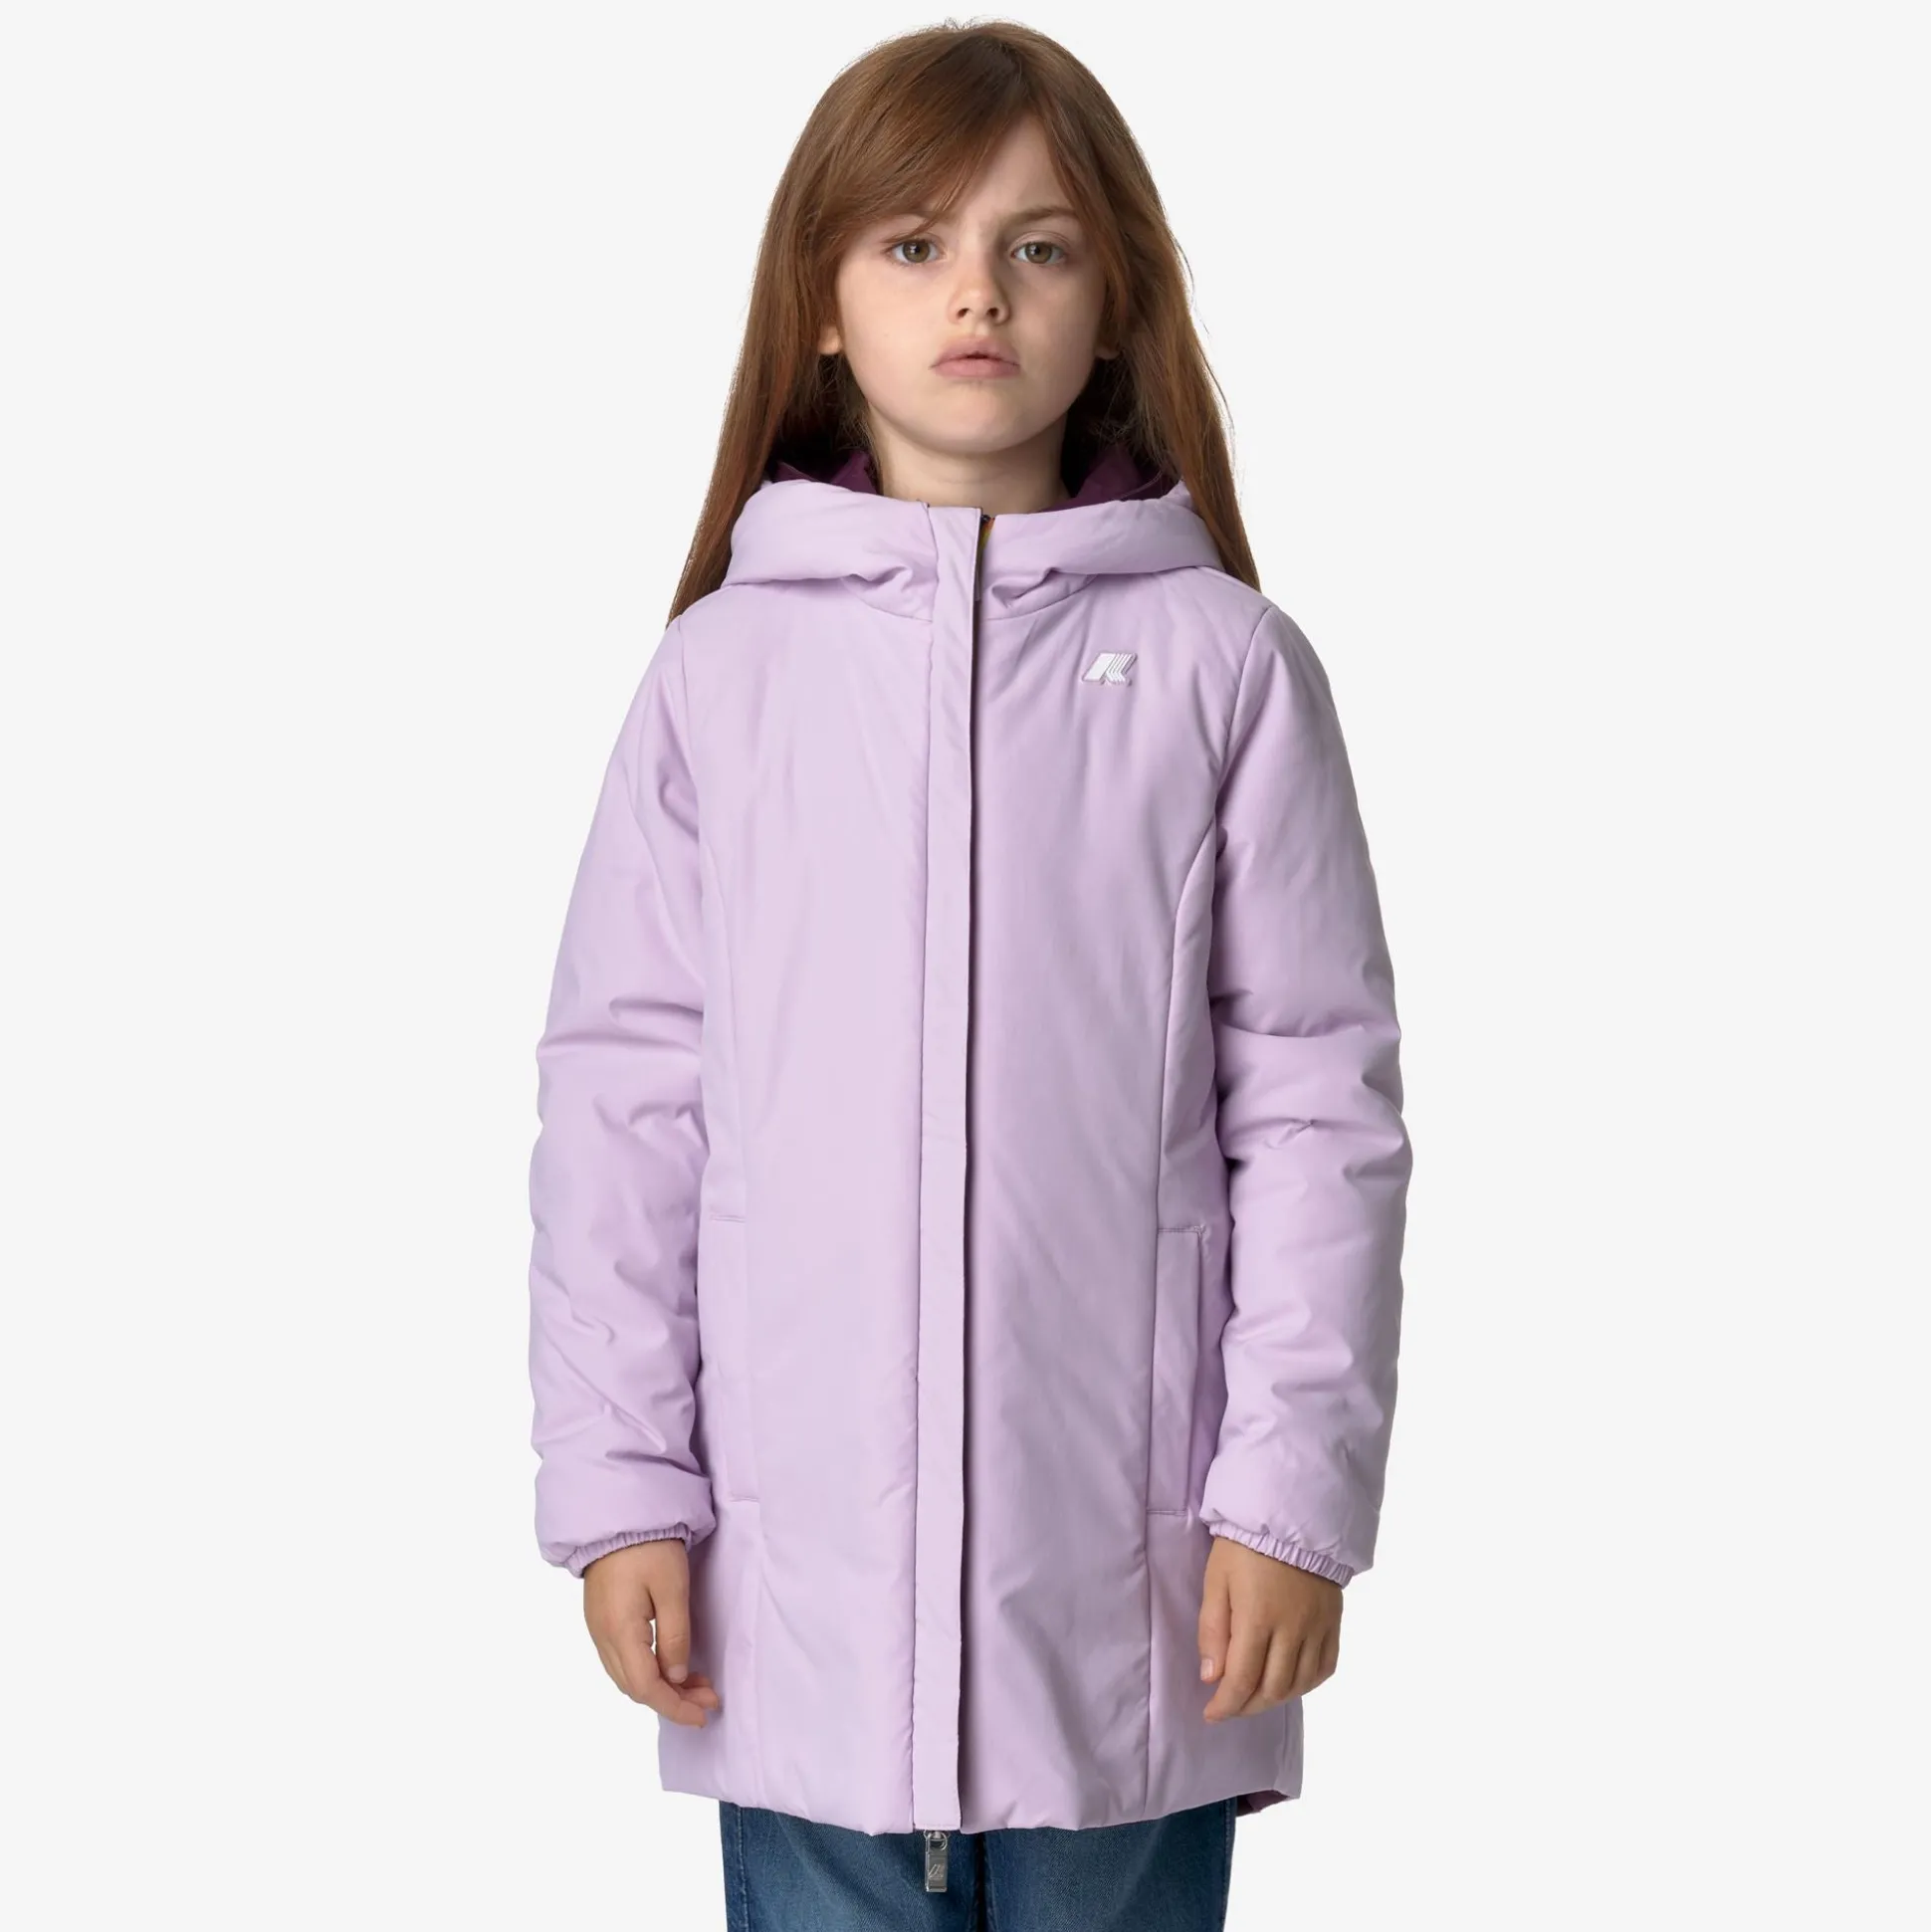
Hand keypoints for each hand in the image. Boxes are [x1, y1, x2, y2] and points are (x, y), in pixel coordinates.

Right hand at [583, 1537, 722, 1727]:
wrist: (616, 1515)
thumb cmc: (649, 1547)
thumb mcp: (672, 1588)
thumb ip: (675, 1635)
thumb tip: (677, 1675)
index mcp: (620, 1632)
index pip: (646, 1688)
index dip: (675, 1706)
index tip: (703, 1714)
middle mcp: (603, 1638)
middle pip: (635, 1688)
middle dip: (673, 1700)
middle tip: (709, 1697)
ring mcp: (598, 1629)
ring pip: (628, 1676)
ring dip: (661, 1687)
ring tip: (697, 1684)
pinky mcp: (601, 1620)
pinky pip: (623, 1660)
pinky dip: (648, 1671)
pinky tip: (671, 1664)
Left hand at [1197, 1534, 1340, 1722]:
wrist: (1291, 1513)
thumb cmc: (1245, 1545)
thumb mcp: (1216, 1580)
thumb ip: (1212, 1630)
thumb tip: (1211, 1677)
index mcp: (1257, 1618)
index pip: (1242, 1680)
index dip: (1226, 1705)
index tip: (1212, 1715)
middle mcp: (1292, 1629)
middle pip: (1273, 1689)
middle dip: (1248, 1706)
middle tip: (1230, 1705)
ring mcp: (1317, 1627)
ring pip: (1300, 1684)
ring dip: (1276, 1698)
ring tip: (1256, 1695)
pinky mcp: (1333, 1622)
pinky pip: (1326, 1667)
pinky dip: (1307, 1684)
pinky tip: (1291, 1682)